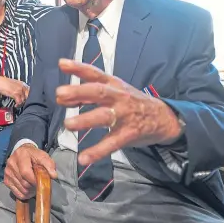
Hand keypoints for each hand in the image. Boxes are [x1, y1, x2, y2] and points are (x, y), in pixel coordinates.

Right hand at [0, 74, 29, 106]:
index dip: (28, 96)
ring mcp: (19, 90)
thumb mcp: (13, 84)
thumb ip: (18, 87)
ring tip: (18, 104)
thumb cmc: (3, 83)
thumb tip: (20, 92)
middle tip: (22, 102)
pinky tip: (16, 105)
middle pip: (27, 95)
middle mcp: (22, 86)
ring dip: (21, 103)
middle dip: (25, 100)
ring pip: (23, 99)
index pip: (29, 90)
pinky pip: (19, 101)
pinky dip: (18, 104)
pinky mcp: (16, 94)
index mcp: (22, 83)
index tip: (26, 99)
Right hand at [4, 144, 56, 199]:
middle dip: (34, 187)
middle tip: (39, 184)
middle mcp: (11, 163)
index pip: (25, 172)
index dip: (34, 181)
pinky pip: (17, 193)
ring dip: (30, 191)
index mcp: (21, 155)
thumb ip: (49, 164)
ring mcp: (7, 172)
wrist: (23, 153)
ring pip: (21, 190)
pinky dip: (24, 194)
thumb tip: (53, 175)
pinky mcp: (6, 180)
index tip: (41, 183)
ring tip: (34, 186)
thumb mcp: (43, 156)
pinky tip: (28, 189)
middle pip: (24, 183)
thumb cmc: (34, 156)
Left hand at [56, 58, 182, 165]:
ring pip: (104, 116)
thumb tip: (60, 97)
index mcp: (113, 84)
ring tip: (68, 124)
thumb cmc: (131, 102)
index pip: (94, 73)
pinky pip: (111, 143)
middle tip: (59, 94)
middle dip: (79, 92)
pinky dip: (97, 152)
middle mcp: (118, 96)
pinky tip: (83, 158)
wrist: (163, 117)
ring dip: (85, 120)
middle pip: (98, 92)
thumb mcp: (114, 90)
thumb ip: (87, 93)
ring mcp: (124, 115)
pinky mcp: (129, 133)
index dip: (78, 67)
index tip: (62, 64)